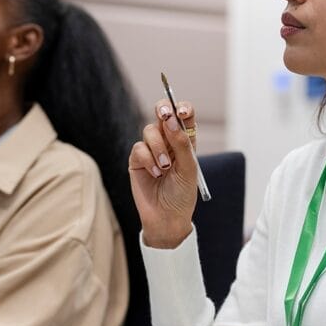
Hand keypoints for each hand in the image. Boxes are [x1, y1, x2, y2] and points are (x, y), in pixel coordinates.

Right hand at [129, 100, 198, 247]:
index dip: (183, 108)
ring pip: (149, 131)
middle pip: (163, 114)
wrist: (166, 217)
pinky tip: (155, 174)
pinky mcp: (136, 161)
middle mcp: (168, 142)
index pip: (184, 116)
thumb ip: (182, 144)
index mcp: (184, 141)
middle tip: (165, 116)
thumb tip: (171, 120)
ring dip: (158, 148)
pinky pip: (138, 148)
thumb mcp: (189, 168)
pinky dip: (147, 160)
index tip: (183, 112)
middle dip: (163, 110)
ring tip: (164, 168)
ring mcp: (151, 150)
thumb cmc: (182, 195)